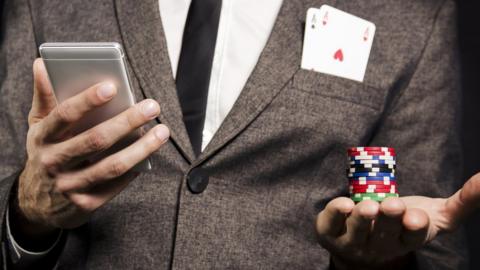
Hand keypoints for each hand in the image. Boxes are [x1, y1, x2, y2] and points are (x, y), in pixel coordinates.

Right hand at [15, 59, 169, 236]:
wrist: (38, 201)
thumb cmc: (46, 152)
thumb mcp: (39, 125)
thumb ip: (44, 96)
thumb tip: (43, 63)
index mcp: (41, 137)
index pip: (64, 115)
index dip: (88, 100)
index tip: (113, 86)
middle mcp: (52, 163)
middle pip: (95, 140)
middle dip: (127, 121)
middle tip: (152, 106)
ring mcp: (69, 186)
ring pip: (111, 166)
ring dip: (141, 148)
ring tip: (163, 132)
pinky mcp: (86, 204)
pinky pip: (116, 185)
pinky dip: (135, 169)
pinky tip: (150, 155)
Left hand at [315, 173, 479, 269]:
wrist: (363, 245)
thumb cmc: (402, 225)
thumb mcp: (435, 215)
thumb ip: (463, 202)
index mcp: (407, 240)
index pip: (413, 237)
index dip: (414, 227)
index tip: (417, 217)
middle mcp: (380, 245)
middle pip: (385, 233)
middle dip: (389, 218)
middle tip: (391, 205)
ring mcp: (353, 241)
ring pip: (357, 231)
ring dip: (362, 218)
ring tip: (368, 206)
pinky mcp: (330, 232)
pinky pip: (330, 223)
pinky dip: (335, 213)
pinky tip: (343, 203)